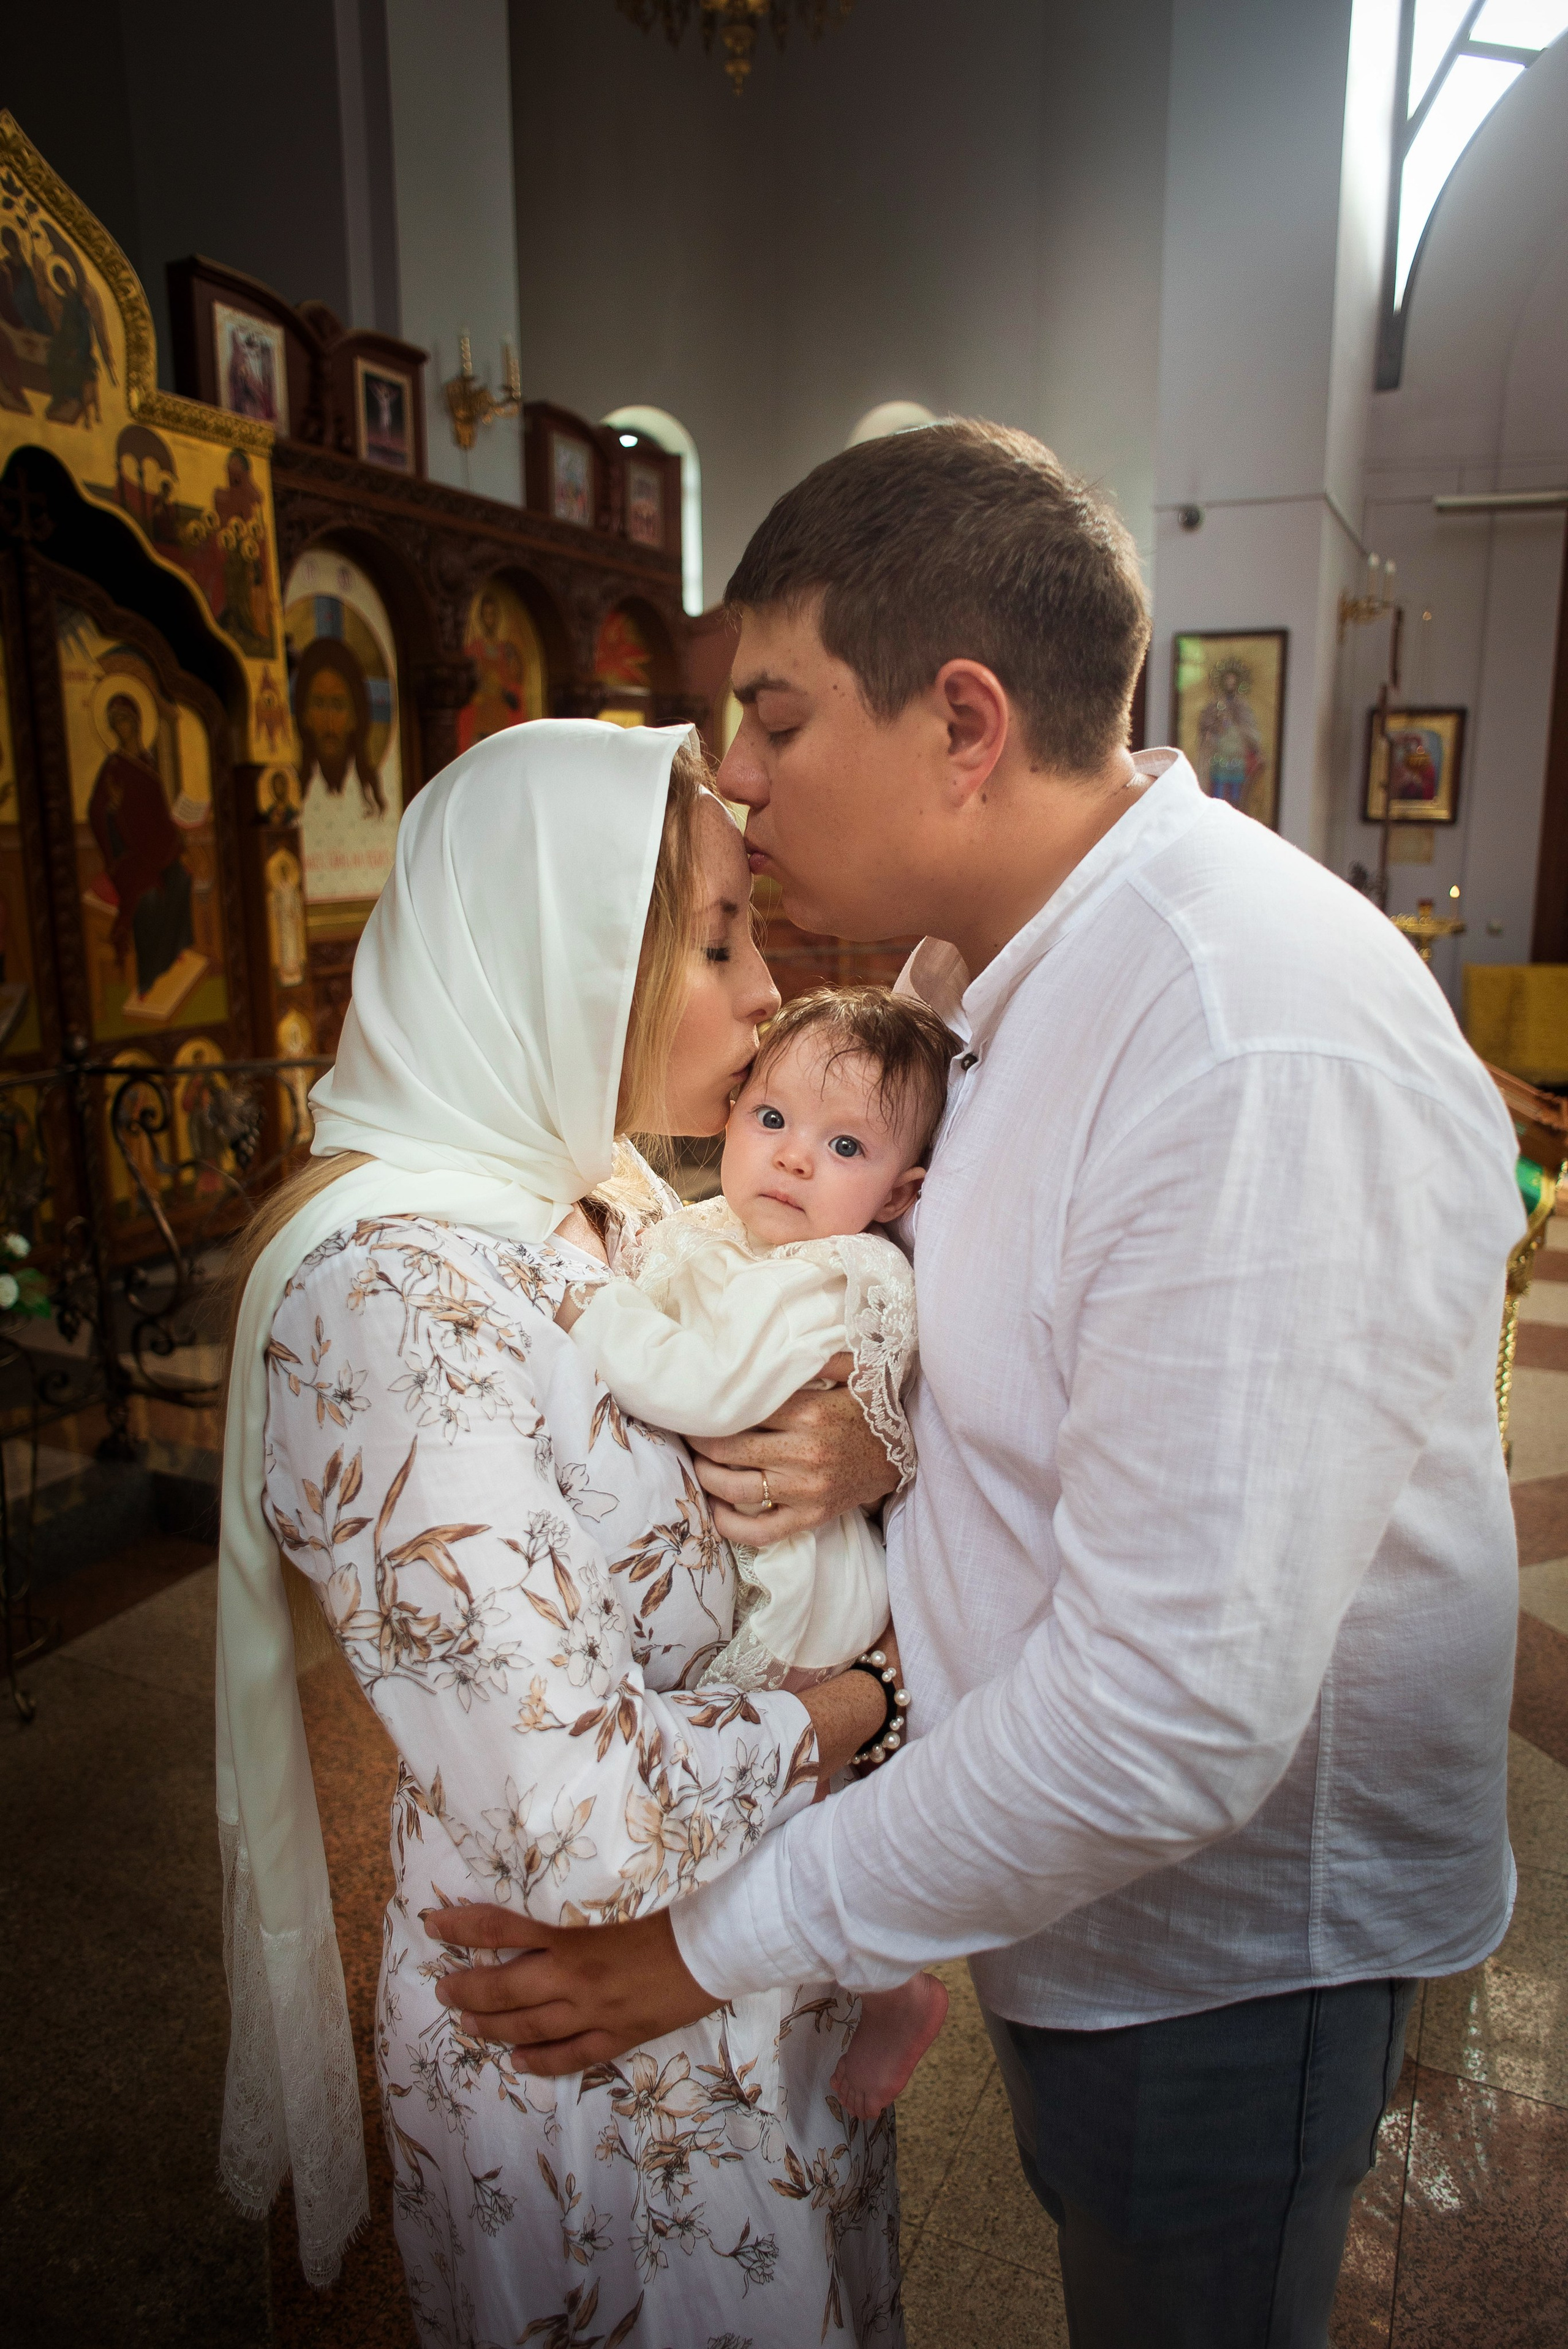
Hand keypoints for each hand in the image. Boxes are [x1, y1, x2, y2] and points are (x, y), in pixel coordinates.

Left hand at [425, 1902, 716, 2075]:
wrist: (720, 1940)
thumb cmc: (673, 1904)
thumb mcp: (616, 1892)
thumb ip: (574, 1899)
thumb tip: (538, 1892)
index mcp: (573, 1933)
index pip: (501, 1929)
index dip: (462, 1927)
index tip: (434, 1923)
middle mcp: (576, 1976)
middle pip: (505, 1988)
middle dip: (467, 1989)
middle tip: (442, 1988)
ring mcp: (596, 2011)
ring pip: (529, 2027)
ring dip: (491, 2027)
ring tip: (465, 2024)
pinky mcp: (620, 2034)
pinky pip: (571, 2056)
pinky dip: (541, 2061)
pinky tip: (518, 2062)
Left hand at [689, 1353, 898, 1546]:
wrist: (906, 1453)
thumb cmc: (872, 1409)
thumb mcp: (853, 1371)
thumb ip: (816, 1357)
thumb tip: (775, 1345)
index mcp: (809, 1413)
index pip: (742, 1411)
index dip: (712, 1409)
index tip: (697, 1406)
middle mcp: (804, 1453)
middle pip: (728, 1449)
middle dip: (698, 1441)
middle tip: (688, 1432)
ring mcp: (806, 1490)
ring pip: (735, 1489)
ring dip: (706, 1476)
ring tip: (698, 1464)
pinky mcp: (811, 1517)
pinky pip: (760, 1531)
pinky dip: (730, 1525)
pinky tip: (716, 1509)